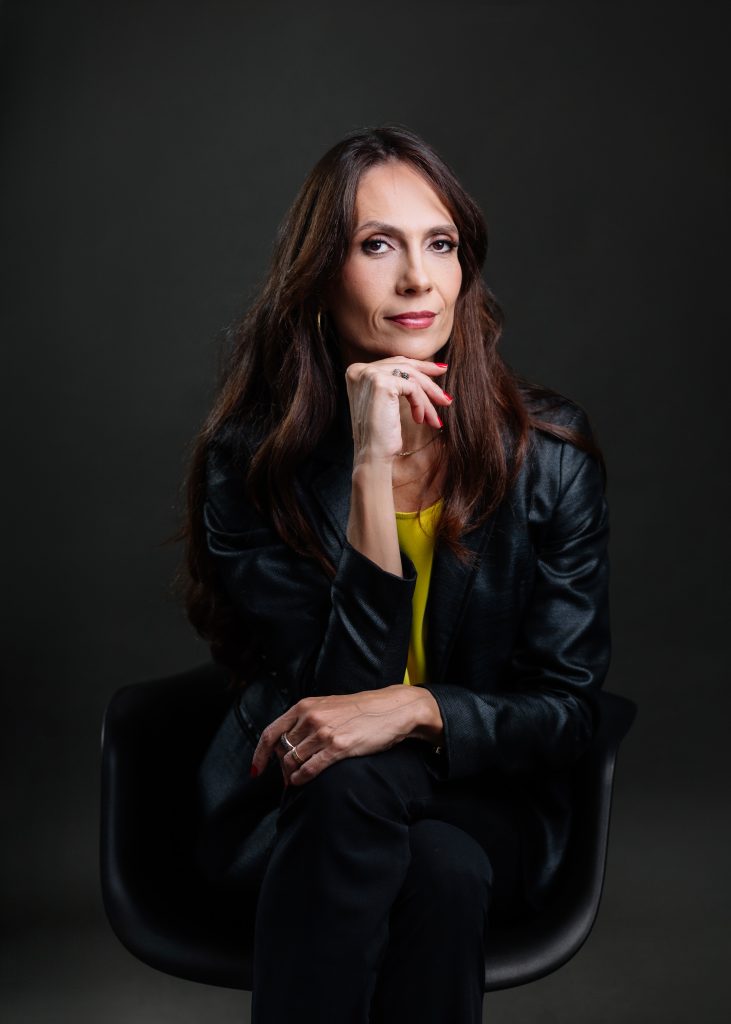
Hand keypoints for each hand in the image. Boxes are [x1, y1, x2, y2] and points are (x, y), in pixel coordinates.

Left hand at [250, 686, 437, 786]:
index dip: (260, 754)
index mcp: (305, 706)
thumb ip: (307, 719)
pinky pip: (310, 768)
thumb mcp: (328, 706)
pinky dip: (301, 779)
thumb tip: (289, 743)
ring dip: (291, 775)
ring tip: (295, 781)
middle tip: (286, 777)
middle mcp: (311, 718)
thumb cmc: (361, 710)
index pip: (271, 733)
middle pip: (282, 750)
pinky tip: (301, 781)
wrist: (392, 709)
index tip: (256, 769)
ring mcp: (324, 732)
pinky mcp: (338, 747)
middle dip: (281, 767)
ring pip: (294, 761)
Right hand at [345, 357, 451, 462]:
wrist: (372, 455)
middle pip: (404, 367)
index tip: (439, 370)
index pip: (393, 362)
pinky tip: (420, 420)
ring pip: (411, 378)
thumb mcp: (385, 402)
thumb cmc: (379, 434)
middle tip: (445, 395)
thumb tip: (422, 368)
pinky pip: (412, 388)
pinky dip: (420, 404)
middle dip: (428, 381)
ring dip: (427, 399)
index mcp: (356, 371)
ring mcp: (369, 374)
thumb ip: (394, 382)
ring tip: (436, 417)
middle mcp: (359, 370)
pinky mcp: (382, 383)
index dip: (419, 366)